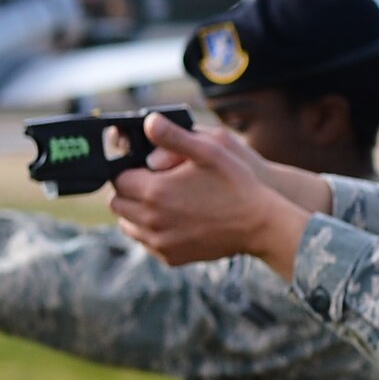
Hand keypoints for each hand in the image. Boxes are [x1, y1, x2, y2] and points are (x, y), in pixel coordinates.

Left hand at [108, 113, 309, 274]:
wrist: (260, 226)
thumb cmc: (237, 185)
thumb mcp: (209, 151)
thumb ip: (174, 136)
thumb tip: (147, 122)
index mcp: (154, 190)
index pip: (118, 178)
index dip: (129, 170)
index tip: (144, 168)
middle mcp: (151, 220)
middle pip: (118, 203)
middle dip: (129, 191)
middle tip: (152, 184)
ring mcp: (160, 242)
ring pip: (128, 225)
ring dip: (136, 212)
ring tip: (161, 203)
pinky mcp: (171, 257)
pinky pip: (147, 243)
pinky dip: (152, 232)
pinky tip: (172, 221)